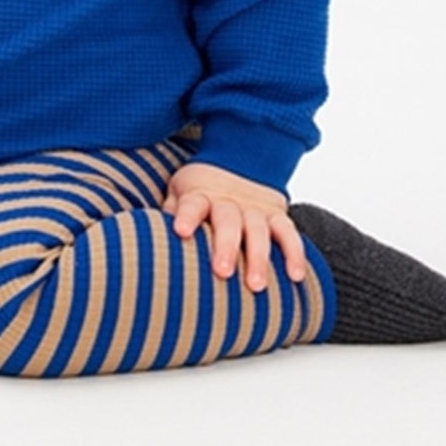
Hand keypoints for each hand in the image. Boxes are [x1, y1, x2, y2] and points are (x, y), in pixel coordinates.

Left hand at [162, 162, 306, 290]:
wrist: (239, 159)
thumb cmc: (201, 190)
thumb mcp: (179, 192)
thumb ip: (170, 212)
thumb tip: (150, 236)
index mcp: (201, 195)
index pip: (192, 204)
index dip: (186, 216)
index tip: (181, 230)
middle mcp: (229, 201)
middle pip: (228, 221)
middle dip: (226, 246)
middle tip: (222, 272)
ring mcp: (254, 208)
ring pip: (259, 230)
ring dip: (259, 257)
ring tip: (256, 286)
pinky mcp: (276, 214)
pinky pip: (288, 232)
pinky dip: (294, 253)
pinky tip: (295, 276)